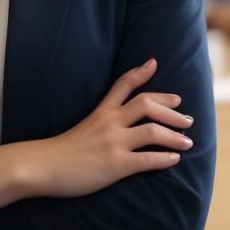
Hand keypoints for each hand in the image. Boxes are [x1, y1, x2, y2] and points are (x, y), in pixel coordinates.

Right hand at [0, 58, 193, 212]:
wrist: (42, 166)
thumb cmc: (61, 150)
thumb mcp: (83, 125)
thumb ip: (100, 121)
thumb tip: (117, 122)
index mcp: (101, 111)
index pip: (123, 84)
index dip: (141, 72)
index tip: (154, 63)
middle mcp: (110, 122)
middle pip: (147, 104)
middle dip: (171, 109)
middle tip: (186, 116)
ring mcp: (113, 143)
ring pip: (153, 131)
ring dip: (176, 135)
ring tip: (187, 141)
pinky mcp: (116, 164)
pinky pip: (148, 159)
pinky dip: (166, 158)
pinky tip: (175, 159)